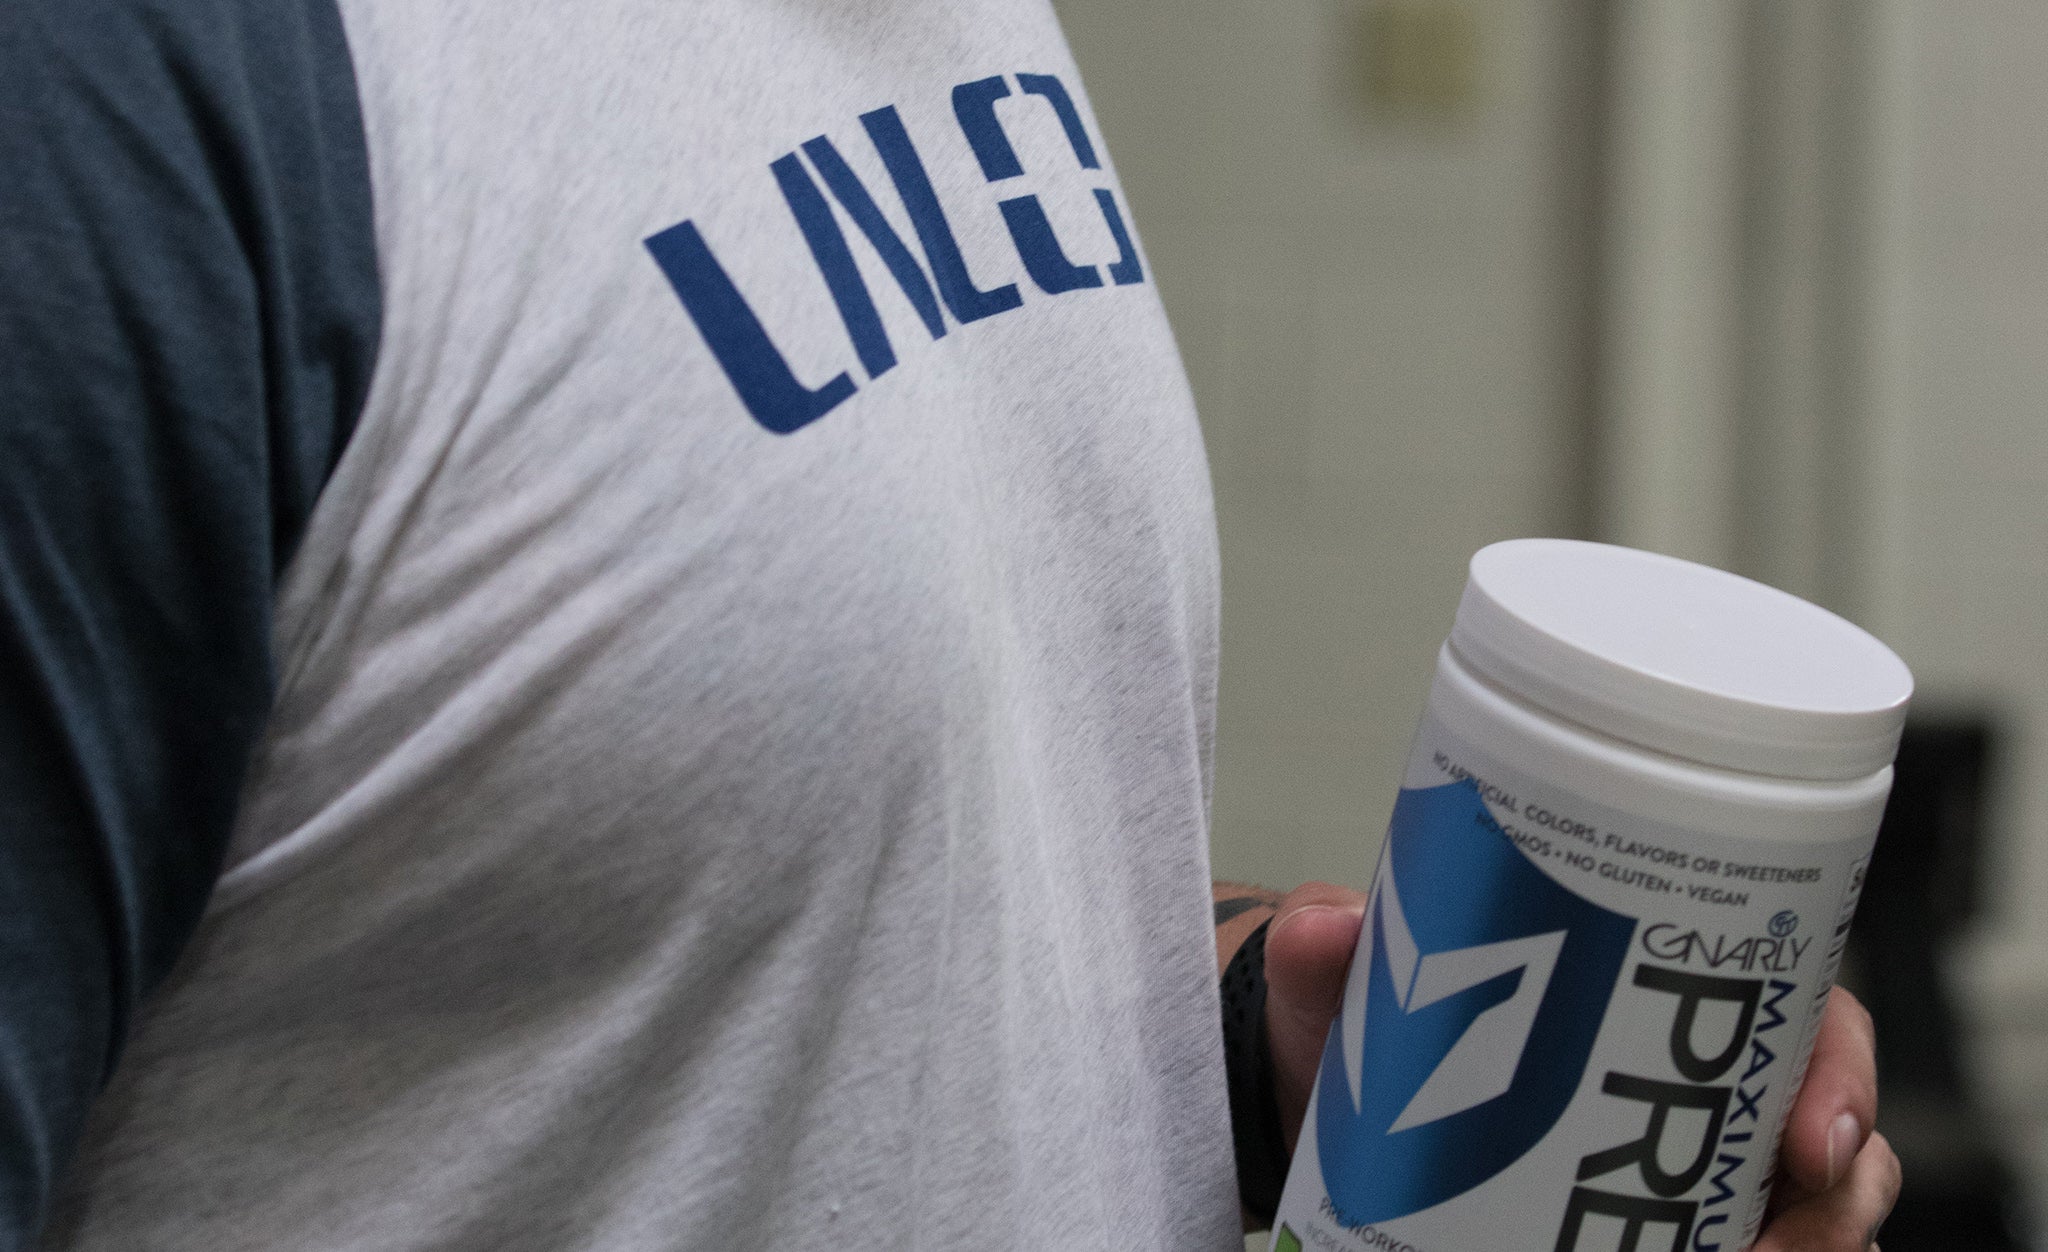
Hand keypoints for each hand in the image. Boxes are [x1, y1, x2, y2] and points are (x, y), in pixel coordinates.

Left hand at [1260, 883, 1901, 1249]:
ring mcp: (1672, 1168)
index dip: (1839, 1073)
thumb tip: (1330, 926)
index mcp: (1657, 986)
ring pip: (1800, 1218)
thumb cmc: (1368, 1018)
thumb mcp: (1346, 973)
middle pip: (1826, 1139)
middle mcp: (1686, 1079)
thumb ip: (1324, 943)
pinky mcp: (1639, 1234)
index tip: (1816, 1138)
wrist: (1314, 1101)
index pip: (1803, 1011)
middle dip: (1833, 1205)